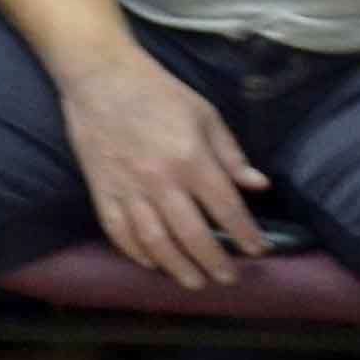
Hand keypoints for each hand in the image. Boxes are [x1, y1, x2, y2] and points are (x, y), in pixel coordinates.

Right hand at [57, 53, 272, 288]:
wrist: (101, 77)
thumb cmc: (159, 93)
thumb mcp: (205, 114)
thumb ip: (231, 155)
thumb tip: (258, 186)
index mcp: (191, 157)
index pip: (225, 208)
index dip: (244, 234)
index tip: (257, 250)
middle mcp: (160, 179)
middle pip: (192, 234)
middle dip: (214, 262)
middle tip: (227, 279)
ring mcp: (127, 188)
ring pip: (155, 242)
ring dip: (178, 268)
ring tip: (194, 282)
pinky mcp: (101, 190)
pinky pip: (118, 231)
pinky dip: (136, 253)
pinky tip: (152, 263)